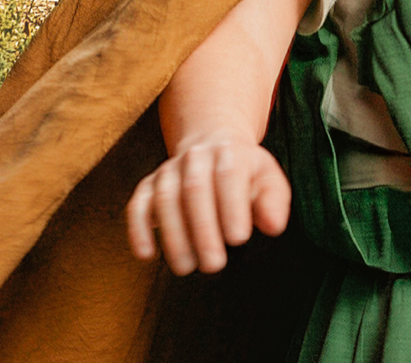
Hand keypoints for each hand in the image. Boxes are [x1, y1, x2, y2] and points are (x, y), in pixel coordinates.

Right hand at [125, 128, 291, 274]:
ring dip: (173, 235)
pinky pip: (137, 205)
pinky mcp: (147, 185)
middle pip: (195, 189)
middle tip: (213, 264)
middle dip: (203, 229)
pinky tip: (145, 254)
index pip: (230, 176)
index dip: (233, 207)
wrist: (212, 143)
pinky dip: (137, 229)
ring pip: (165, 199)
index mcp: (230, 152)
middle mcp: (196, 157)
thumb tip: (274, 226)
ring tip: (186, 267)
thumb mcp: (267, 178)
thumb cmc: (245, 170)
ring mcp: (168, 170)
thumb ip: (273, 200)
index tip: (239, 239)